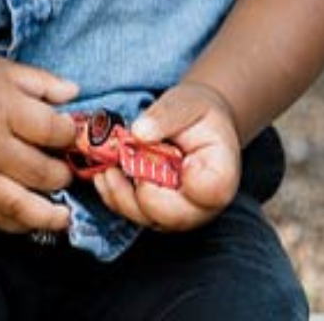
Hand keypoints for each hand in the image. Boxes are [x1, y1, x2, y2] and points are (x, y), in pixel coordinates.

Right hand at [0, 47, 79, 233]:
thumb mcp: (7, 70)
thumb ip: (45, 83)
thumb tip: (75, 95)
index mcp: (4, 109)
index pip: (51, 131)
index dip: (70, 135)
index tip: (72, 135)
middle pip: (41, 172)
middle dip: (63, 174)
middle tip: (68, 170)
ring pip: (20, 206)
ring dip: (49, 215)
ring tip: (64, 215)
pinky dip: (18, 225)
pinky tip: (33, 220)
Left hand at [92, 81, 239, 231]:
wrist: (197, 127)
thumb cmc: (198, 116)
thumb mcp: (186, 104)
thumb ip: (165, 117)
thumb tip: (138, 133)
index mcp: (221, 176)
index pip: (207, 192)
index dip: (183, 178)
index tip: (165, 153)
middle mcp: (202, 205)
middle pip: (171, 216)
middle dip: (140, 191)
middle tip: (122, 161)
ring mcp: (178, 213)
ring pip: (146, 219)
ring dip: (119, 194)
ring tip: (107, 166)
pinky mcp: (157, 212)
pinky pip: (133, 213)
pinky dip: (113, 195)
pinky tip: (103, 173)